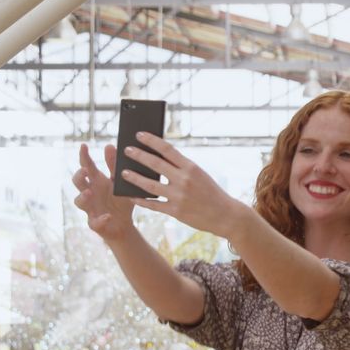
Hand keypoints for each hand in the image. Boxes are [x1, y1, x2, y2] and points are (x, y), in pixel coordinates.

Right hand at [72, 143, 135, 241]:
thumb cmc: (119, 200)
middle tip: (85, 170)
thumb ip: (114, 166)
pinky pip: (94, 222)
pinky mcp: (95, 223)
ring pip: (79, 202)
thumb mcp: (119, 182)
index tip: (84, 145)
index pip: (86, 166)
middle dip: (79, 176)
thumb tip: (109, 145)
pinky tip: (108, 216)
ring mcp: (90, 208)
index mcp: (96, 181)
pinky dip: (101, 219)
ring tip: (90, 192)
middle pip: (78, 182)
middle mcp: (90, 193)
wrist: (124, 225)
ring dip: (83, 197)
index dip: (83, 156)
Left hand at [120, 132, 247, 238]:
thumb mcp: (200, 175)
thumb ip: (181, 168)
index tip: (138, 134)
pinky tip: (132, 195)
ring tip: (123, 173)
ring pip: (150, 185)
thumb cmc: (211, 192)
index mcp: (191, 167)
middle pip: (155, 164)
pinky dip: (141, 200)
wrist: (225, 215)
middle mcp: (184, 180)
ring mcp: (179, 196)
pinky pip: (154, 205)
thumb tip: (158, 159)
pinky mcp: (176, 212)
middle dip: (138, 155)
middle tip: (126, 150)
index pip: (167, 149)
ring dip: (134, 178)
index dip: (151, 140)